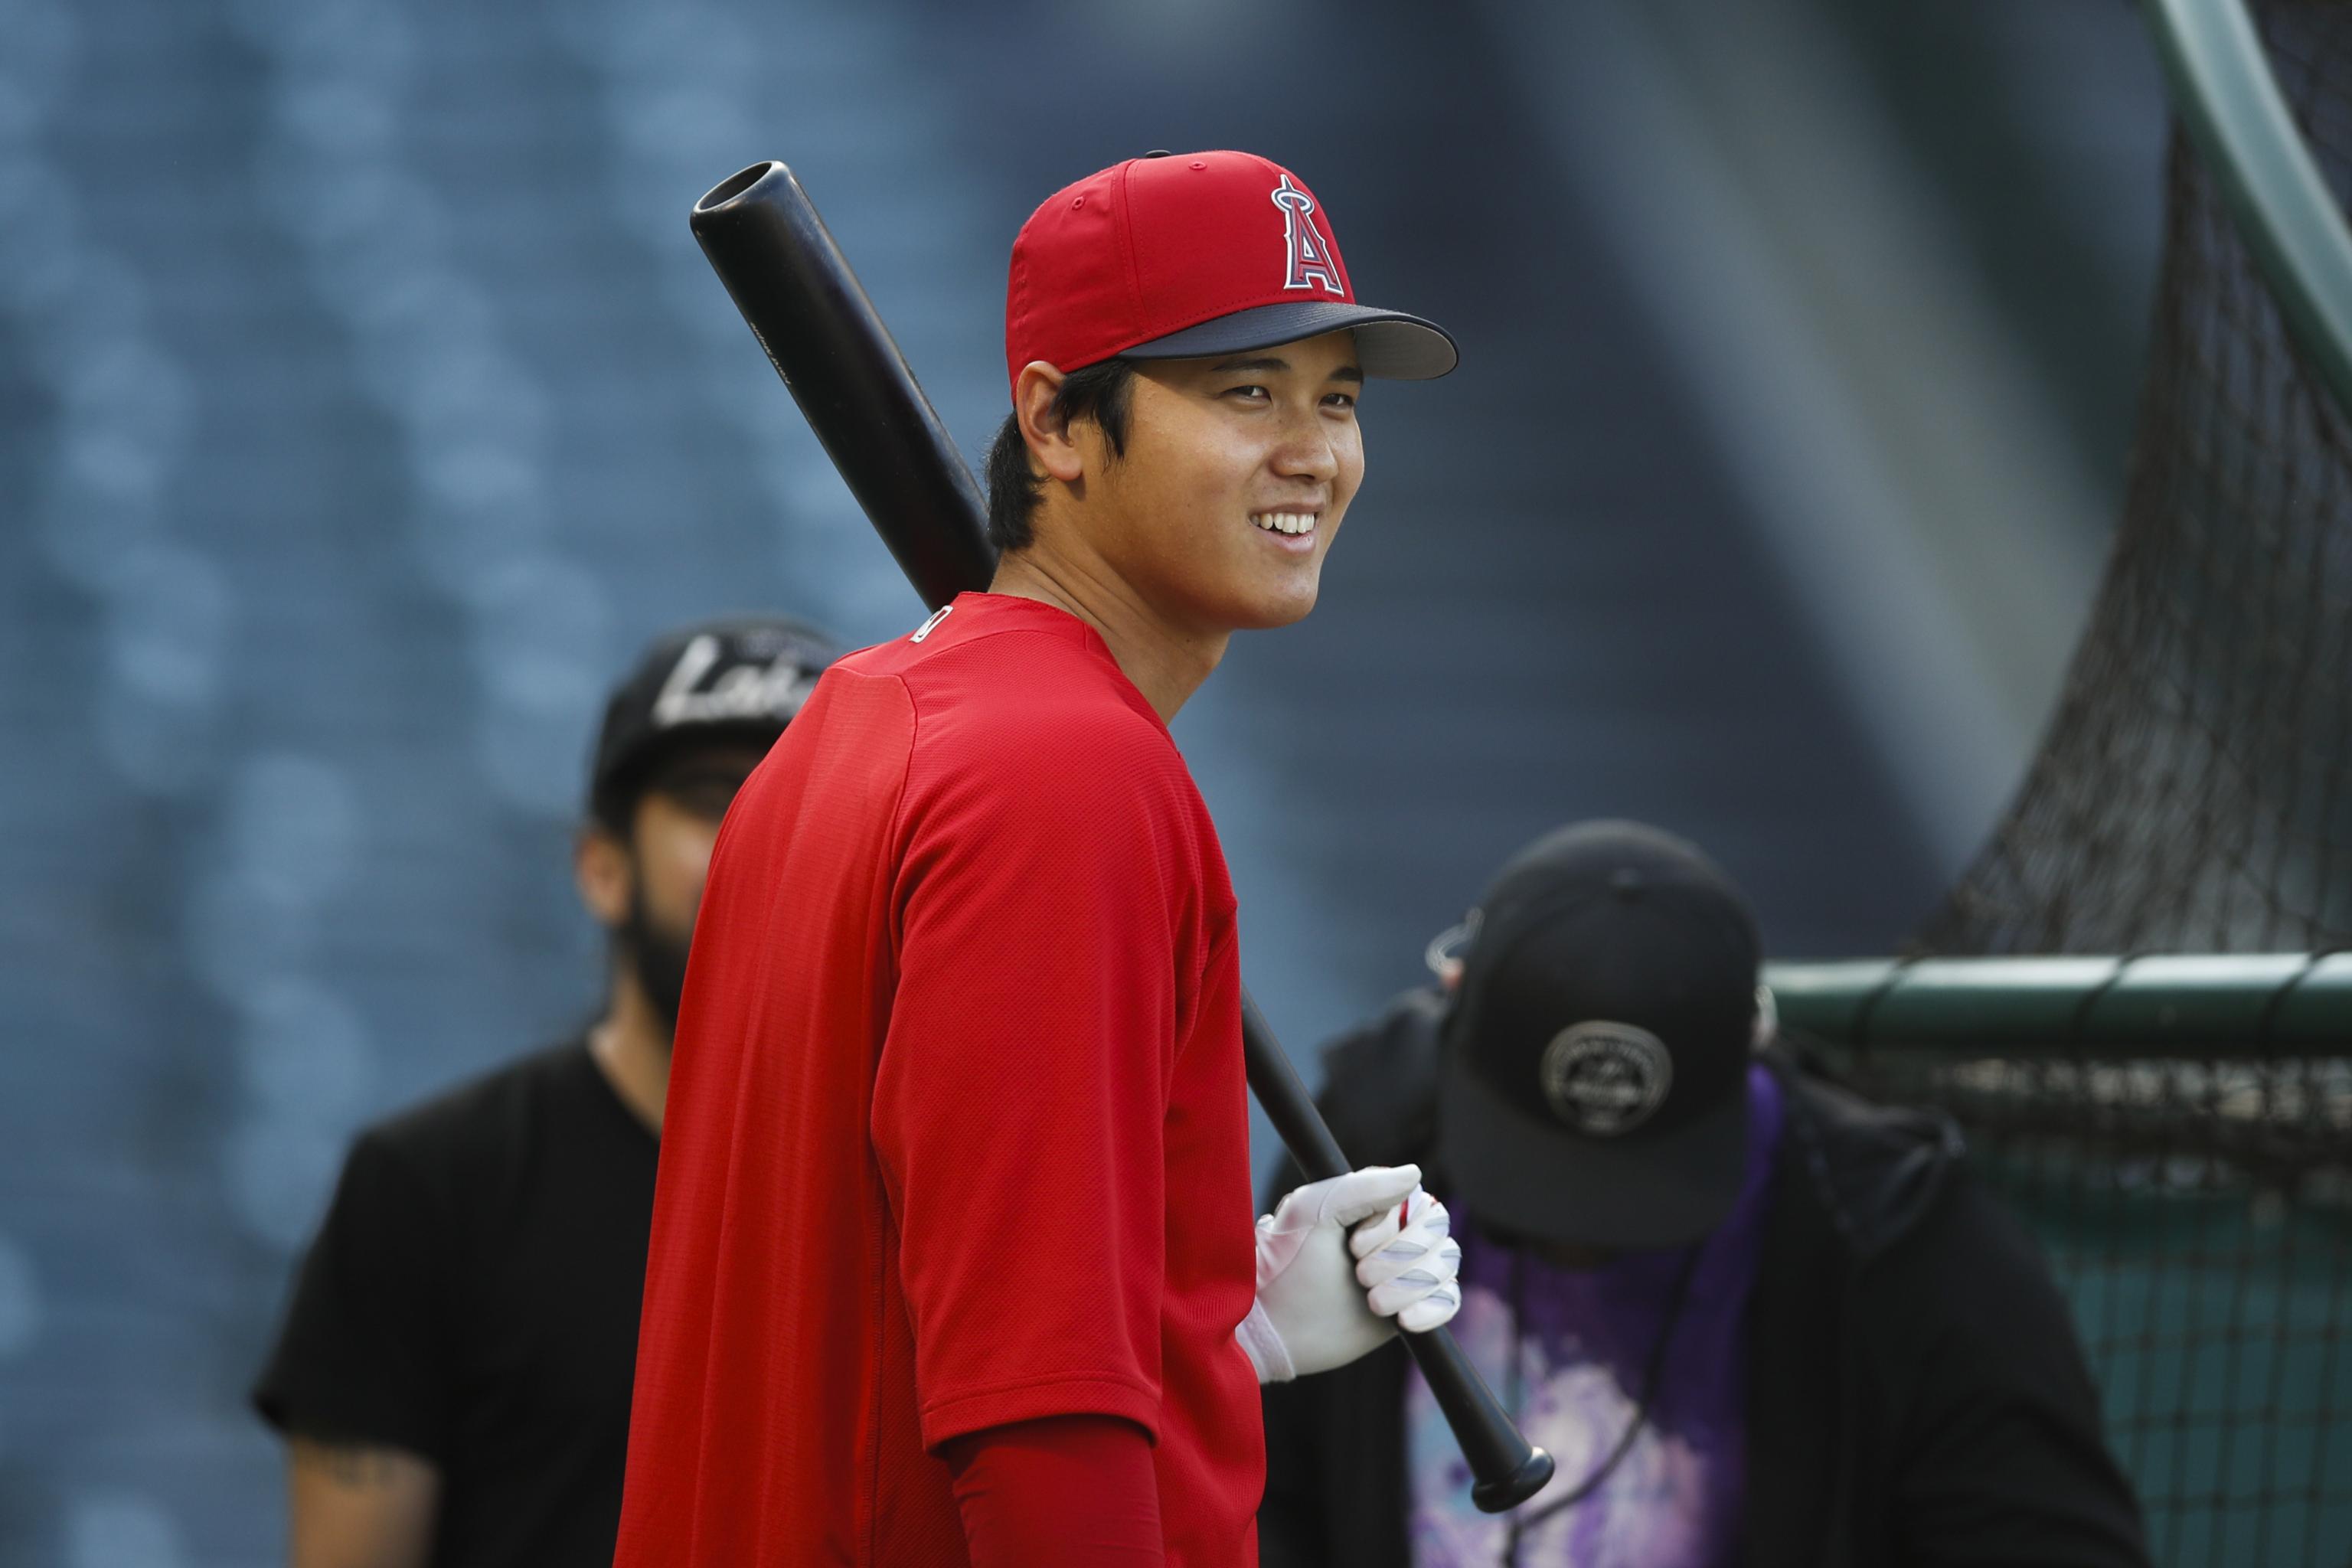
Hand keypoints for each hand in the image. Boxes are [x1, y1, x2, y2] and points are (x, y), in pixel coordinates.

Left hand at [1234, 1164, 1462, 1383]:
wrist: (1276, 1323)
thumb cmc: (1288, 1259)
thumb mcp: (1315, 1211)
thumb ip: (1363, 1187)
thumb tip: (1415, 1173)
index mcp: (1376, 1206)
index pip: (1420, 1205)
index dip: (1393, 1229)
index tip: (1354, 1246)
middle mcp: (1397, 1234)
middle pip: (1438, 1234)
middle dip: (1400, 1259)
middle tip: (1360, 1277)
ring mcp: (1407, 1270)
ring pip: (1446, 1265)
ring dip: (1412, 1286)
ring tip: (1374, 1303)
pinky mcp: (1412, 1306)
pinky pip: (1449, 1300)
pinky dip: (1433, 1308)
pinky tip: (1404, 1320)